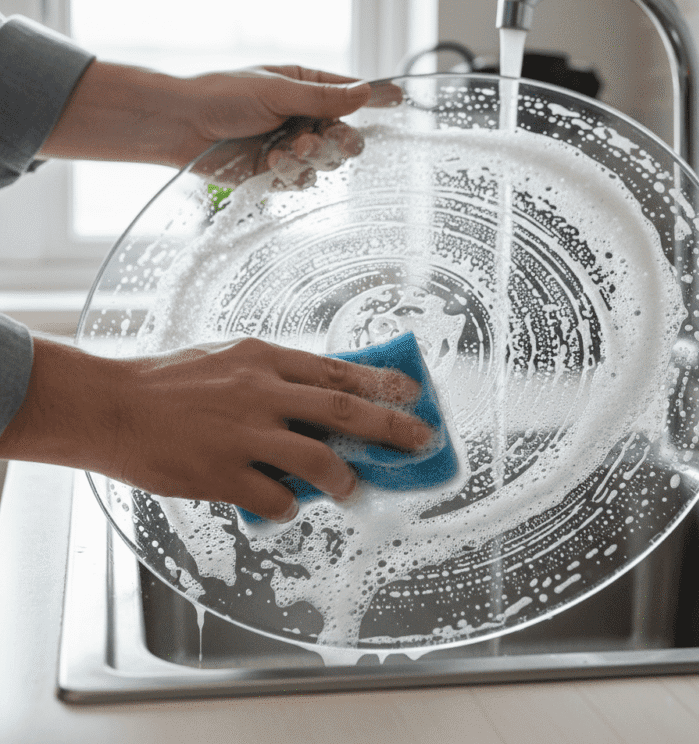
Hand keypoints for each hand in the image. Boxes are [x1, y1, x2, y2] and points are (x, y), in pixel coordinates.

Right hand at [0, 337, 430, 521]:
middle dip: (392, 428)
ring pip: (318, 460)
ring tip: (353, 488)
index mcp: (263, 360)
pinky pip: (275, 498)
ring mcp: (243, 435)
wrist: (112, 406)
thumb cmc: (169, 382)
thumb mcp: (227, 358)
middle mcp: (261, 393)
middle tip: (422, 440)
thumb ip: (274, 375)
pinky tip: (286, 504)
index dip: (381, 385)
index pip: (338, 372)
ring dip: (345, 478)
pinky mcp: (221, 474)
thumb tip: (322, 395)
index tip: (413, 394)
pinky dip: (289, 505)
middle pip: (344, 412)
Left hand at [39, 62, 375, 181]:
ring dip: (312, 157)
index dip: (376, 98)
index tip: (402, 100)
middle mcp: (304, 119)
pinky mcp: (277, 174)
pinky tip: (271, 163)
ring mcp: (292, 148)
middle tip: (332, 138)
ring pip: (327, 163)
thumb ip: (324, 98)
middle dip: (341, 141)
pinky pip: (302, 181)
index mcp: (306, 88)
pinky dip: (291, 174)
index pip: (351, 94)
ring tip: (289, 148)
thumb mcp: (277, 91)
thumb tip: (366, 92)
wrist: (181, 127)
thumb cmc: (222, 96)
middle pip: (346, 138)